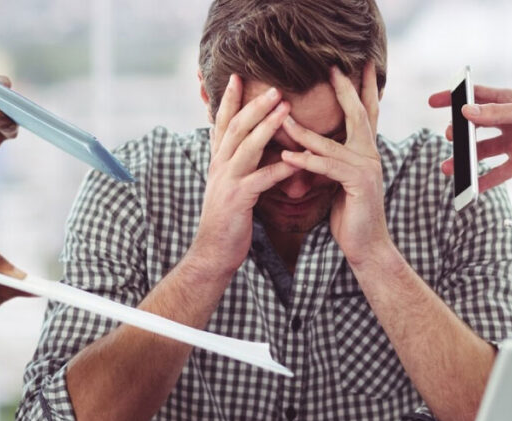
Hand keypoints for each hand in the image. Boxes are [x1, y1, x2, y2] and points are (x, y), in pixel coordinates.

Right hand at [190, 74, 297, 274]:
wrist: (213, 253)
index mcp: (218, 161)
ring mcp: (226, 182)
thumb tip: (251, 148)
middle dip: (254, 104)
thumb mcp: (229, 187)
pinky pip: (262, 179)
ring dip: (267, 125)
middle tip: (274, 86)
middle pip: (236, 127)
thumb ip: (238, 166)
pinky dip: (281, 168)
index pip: (222, 124)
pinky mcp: (238, 200)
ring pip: (247, 146)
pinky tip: (298, 160)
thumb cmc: (227, 221)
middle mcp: (219, 166)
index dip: (229, 100)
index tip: (238, 77)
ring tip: (286, 108)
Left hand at [280, 64, 389, 265]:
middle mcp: (371, 155)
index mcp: (366, 152)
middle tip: (333, 67)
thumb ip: (331, 161)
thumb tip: (312, 146)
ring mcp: (367, 168)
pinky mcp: (358, 184)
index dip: (361, 89)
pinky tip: (287, 156)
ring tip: (282, 117)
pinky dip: (306, 161)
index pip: (365, 113)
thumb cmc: (350, 215)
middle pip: (358, 115)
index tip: (356, 66)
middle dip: (345, 90)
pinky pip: (327, 167)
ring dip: (303, 131)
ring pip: (331, 143)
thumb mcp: (339, 182)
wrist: (366, 246)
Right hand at [428, 85, 511, 191]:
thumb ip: (495, 114)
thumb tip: (466, 112)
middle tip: (450, 137)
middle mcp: (509, 122)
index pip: (476, 97)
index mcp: (510, 101)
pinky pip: (498, 173)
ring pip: (483, 152)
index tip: (433, 102)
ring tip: (449, 167)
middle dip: (459, 133)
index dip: (454, 98)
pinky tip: (470, 187)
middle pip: (476, 127)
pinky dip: (484, 181)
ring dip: (466, 160)